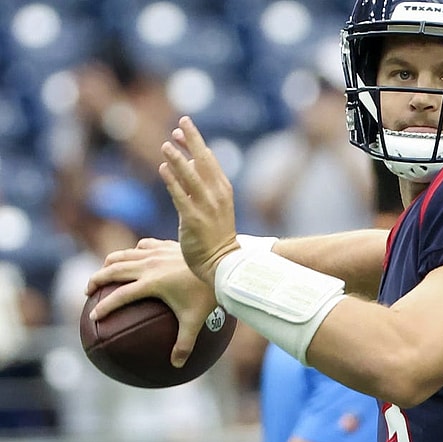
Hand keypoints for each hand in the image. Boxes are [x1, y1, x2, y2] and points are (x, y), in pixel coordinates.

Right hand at [86, 238, 217, 367]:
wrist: (222, 263)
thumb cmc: (208, 293)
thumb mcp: (196, 321)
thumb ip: (184, 344)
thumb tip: (177, 366)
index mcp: (152, 283)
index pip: (120, 296)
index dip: (105, 307)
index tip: (94, 317)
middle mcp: (149, 265)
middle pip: (114, 270)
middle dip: (97, 280)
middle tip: (88, 291)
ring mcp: (157, 252)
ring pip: (124, 255)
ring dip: (109, 263)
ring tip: (103, 272)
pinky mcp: (166, 245)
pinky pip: (143, 246)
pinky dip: (133, 252)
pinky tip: (134, 257)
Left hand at [159, 116, 240, 285]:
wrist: (223, 262)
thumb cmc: (216, 235)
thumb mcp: (214, 206)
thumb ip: (201, 184)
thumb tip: (186, 162)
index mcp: (223, 189)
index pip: (209, 159)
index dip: (195, 142)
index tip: (182, 127)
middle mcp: (217, 194)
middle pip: (203, 161)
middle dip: (192, 140)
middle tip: (181, 122)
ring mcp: (207, 207)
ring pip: (191, 176)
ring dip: (178, 159)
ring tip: (165, 144)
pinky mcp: (194, 219)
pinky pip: (181, 196)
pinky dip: (173, 181)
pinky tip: (162, 169)